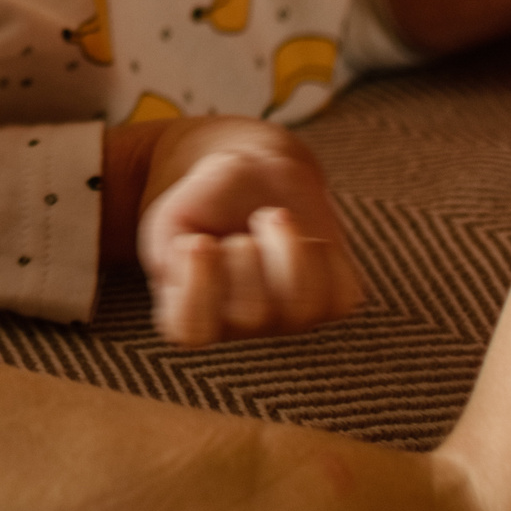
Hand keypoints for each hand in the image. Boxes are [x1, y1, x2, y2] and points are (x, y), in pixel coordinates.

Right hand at [136, 117, 363, 345]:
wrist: (253, 179)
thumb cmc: (206, 203)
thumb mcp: (173, 220)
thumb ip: (168, 250)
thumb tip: (193, 261)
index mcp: (191, 312)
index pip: (192, 331)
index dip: (198, 288)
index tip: (199, 241)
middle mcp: (239, 326)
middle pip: (252, 313)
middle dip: (245, 253)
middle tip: (240, 231)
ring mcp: (288, 320)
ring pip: (303, 305)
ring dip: (289, 247)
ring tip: (275, 218)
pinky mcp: (330, 304)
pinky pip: (341, 293)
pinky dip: (326, 253)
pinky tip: (305, 235)